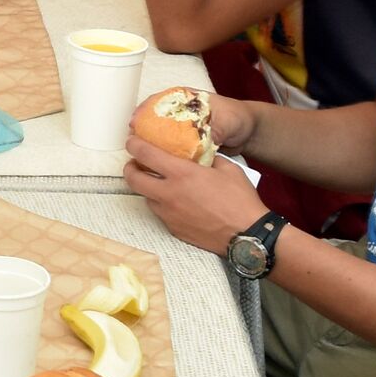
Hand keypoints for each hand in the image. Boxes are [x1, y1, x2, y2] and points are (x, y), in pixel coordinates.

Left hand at [126, 133, 264, 254]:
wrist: (246, 235)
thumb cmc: (240, 201)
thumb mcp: (228, 169)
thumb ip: (210, 158)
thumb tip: (202, 154)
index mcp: (182, 174)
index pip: (146, 155)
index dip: (134, 145)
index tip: (132, 141)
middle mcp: (169, 194)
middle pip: (134, 179)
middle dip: (130, 168)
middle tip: (135, 164)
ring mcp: (169, 214)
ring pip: (145, 198)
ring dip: (147, 188)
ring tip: (158, 183)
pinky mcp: (173, 229)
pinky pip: (160, 213)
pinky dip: (162, 205)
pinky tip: (175, 202)